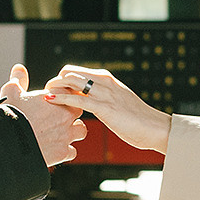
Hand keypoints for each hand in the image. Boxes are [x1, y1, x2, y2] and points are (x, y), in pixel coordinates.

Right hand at [1, 64, 85, 166]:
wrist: (7, 142)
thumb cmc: (9, 115)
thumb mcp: (11, 92)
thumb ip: (18, 79)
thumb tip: (19, 69)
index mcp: (56, 97)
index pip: (70, 90)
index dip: (63, 94)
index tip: (55, 99)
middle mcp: (65, 114)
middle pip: (77, 108)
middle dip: (70, 111)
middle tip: (56, 115)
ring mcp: (66, 134)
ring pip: (81, 130)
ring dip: (73, 130)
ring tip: (60, 132)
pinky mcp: (62, 152)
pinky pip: (72, 151)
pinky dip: (65, 151)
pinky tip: (56, 149)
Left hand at [43, 66, 172, 153]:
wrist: (155, 128)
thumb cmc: (138, 119)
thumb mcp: (119, 102)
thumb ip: (104, 98)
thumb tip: (91, 101)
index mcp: (107, 79)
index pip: (77, 70)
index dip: (62, 78)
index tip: (55, 90)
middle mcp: (104, 81)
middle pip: (70, 71)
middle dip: (55, 80)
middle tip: (48, 93)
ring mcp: (104, 93)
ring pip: (71, 81)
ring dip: (54, 86)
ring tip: (45, 94)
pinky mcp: (104, 107)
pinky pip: (77, 99)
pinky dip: (61, 98)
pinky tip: (51, 100)